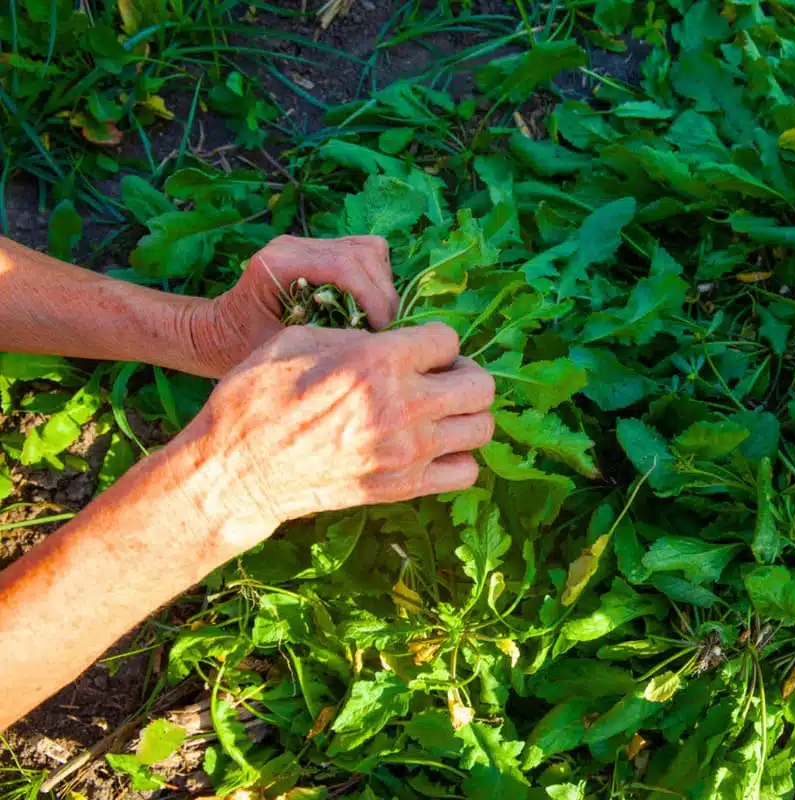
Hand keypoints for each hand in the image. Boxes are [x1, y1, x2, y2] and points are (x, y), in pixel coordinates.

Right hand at [173, 322, 493, 555]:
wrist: (238, 470)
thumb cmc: (257, 397)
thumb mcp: (298, 340)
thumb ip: (356, 335)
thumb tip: (392, 339)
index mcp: (376, 362)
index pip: (449, 340)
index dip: (433, 341)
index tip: (416, 350)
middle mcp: (401, 407)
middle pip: (481, 385)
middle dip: (464, 374)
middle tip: (438, 378)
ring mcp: (407, 452)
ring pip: (482, 428)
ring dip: (466, 415)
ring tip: (438, 412)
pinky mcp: (403, 487)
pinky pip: (466, 472)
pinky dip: (458, 457)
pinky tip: (433, 446)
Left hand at [189, 235, 400, 376]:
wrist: (217, 333)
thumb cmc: (241, 347)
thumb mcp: (281, 349)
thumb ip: (323, 336)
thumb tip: (373, 339)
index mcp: (278, 264)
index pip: (344, 266)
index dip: (373, 297)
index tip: (383, 330)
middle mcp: (292, 245)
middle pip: (363, 254)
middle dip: (382, 294)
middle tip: (385, 330)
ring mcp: (305, 244)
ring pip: (368, 250)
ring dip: (381, 285)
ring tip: (377, 319)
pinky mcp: (316, 250)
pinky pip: (362, 253)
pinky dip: (373, 279)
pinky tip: (366, 306)